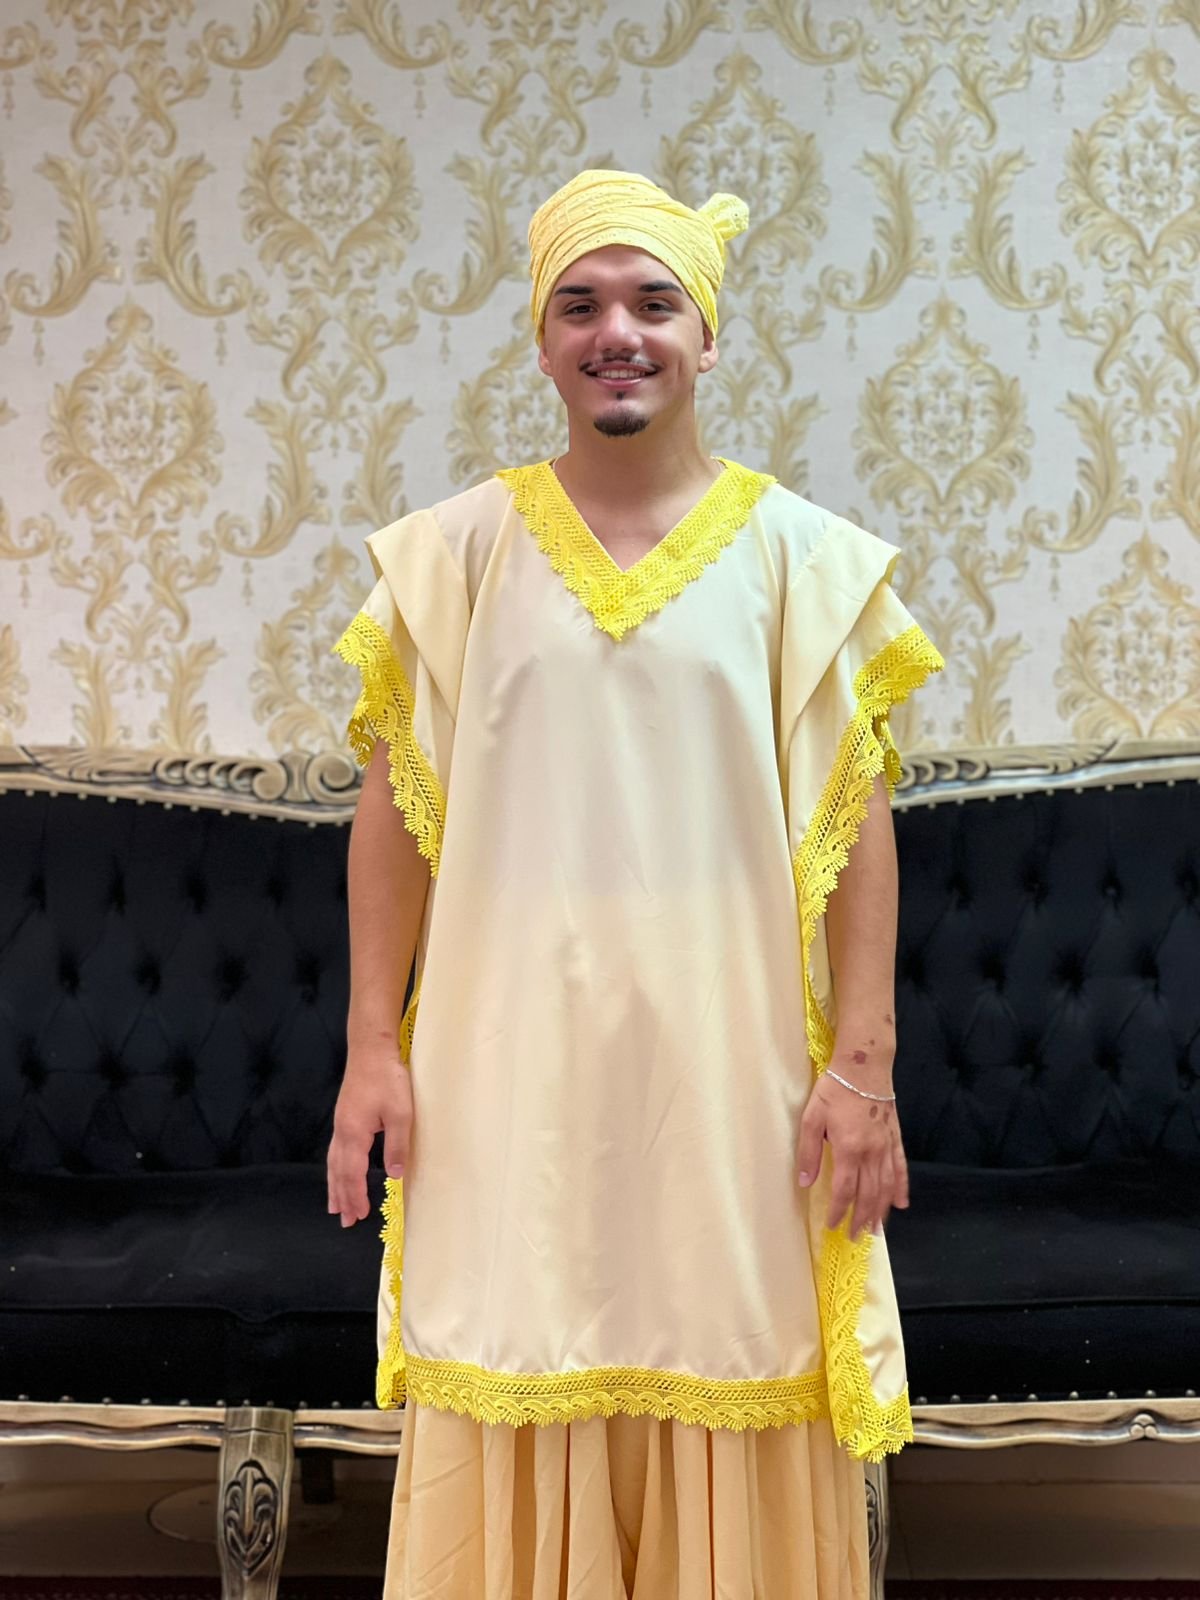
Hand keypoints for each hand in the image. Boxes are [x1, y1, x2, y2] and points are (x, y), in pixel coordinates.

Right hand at [326, 1043, 412, 1228]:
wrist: (371, 1049)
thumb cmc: (388, 1079)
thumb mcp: (401, 1114)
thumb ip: (398, 1146)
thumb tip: (395, 1177)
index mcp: (354, 1134)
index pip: (352, 1174)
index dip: (356, 1196)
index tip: (360, 1216)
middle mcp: (342, 1132)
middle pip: (338, 1172)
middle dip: (342, 1197)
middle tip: (345, 1221)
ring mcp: (341, 1124)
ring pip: (333, 1162)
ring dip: (335, 1186)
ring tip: (335, 1206)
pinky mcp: (344, 1116)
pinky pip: (335, 1151)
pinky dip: (335, 1168)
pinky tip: (338, 1170)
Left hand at [795, 1066, 909, 1239]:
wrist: (865, 1067)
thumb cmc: (835, 1090)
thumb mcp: (812, 1118)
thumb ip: (809, 1152)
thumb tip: (805, 1182)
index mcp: (849, 1149)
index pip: (845, 1190)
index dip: (839, 1211)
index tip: (833, 1225)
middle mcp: (871, 1153)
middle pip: (868, 1194)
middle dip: (861, 1218)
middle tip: (856, 1237)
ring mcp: (886, 1146)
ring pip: (886, 1187)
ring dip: (881, 1211)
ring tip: (877, 1230)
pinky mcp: (895, 1138)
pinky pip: (901, 1169)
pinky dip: (902, 1188)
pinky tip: (901, 1204)